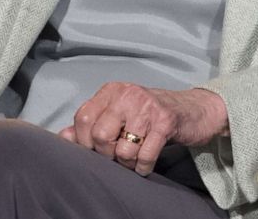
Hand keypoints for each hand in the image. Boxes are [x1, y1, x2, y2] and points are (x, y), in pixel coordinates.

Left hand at [58, 82, 228, 175]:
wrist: (194, 109)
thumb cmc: (150, 114)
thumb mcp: (119, 112)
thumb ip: (91, 123)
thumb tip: (63, 136)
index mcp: (111, 90)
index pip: (83, 118)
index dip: (84, 141)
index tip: (95, 150)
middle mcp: (127, 94)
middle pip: (100, 136)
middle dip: (106, 154)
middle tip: (117, 155)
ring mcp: (147, 107)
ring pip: (122, 149)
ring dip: (127, 163)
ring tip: (134, 158)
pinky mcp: (165, 121)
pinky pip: (145, 155)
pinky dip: (143, 167)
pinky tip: (146, 164)